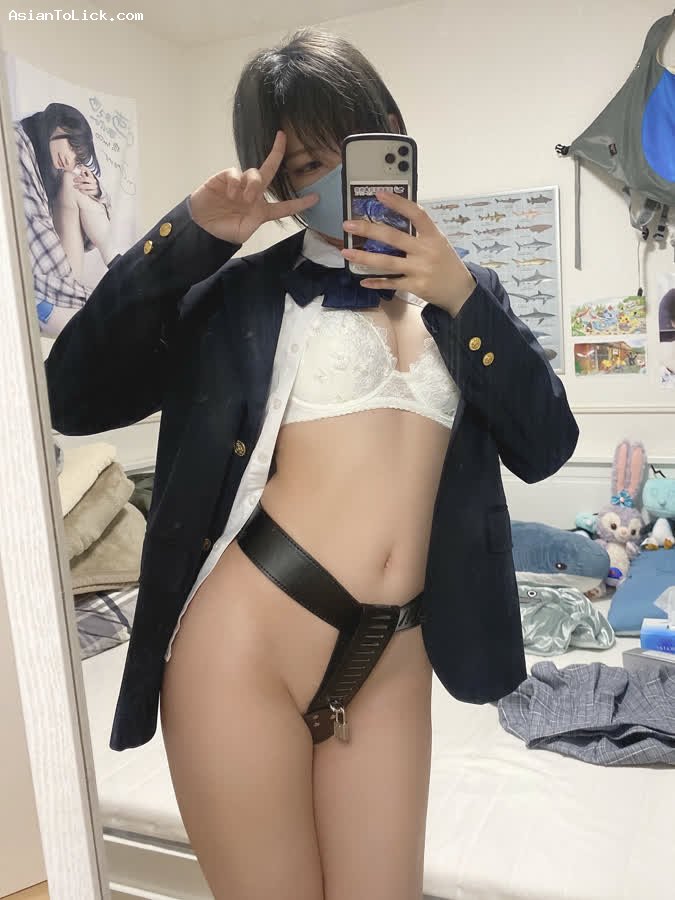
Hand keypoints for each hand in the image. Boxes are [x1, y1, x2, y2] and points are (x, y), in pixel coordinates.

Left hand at [73, 166, 101, 197]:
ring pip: (86, 186)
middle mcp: (93, 181)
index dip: (84, 168)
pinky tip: (80, 190)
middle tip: (74, 180)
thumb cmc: (90, 184)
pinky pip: (88, 192)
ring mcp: (94, 186)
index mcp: (91, 176)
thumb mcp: (87, 178)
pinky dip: (82, 191)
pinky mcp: (94, 192)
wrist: (97, 191)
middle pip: (85, 179)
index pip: (88, 171)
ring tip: (75, 186)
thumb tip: (81, 170)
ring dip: (79, 186)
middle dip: (78, 179)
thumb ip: (84, 175)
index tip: (79, 167)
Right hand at [189, 130, 318, 244]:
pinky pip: (235, 172)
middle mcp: (253, 194)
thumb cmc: (223, 231)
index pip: (284, 206)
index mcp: (261, 210)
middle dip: (277, 153)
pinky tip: (231, 194)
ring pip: (254, 173)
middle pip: (269, 171)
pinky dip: (236, 182)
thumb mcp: (244, 232)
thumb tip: (256, 200)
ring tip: (244, 198)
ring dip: (253, 184)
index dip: (299, 204)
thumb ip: (255, 219)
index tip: (316, 198)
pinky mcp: (225, 178)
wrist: (200, 227)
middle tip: (282, 138)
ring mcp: (239, 184)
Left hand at [341, 189, 475, 314]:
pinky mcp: (415, 286)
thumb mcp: (439, 243)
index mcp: (433, 236)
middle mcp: (426, 251)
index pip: (416, 214)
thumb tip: (394, 219)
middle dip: (368, 230)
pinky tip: (362, 280)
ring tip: (346, 253)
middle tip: (348, 225)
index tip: (379, 195)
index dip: (398, 203)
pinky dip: (376, 282)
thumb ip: (420, 233)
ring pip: (387, 262)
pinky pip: (391, 284)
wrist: (461, 291)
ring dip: (364, 258)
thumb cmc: (447, 263)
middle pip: (393, 238)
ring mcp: (420, 270)